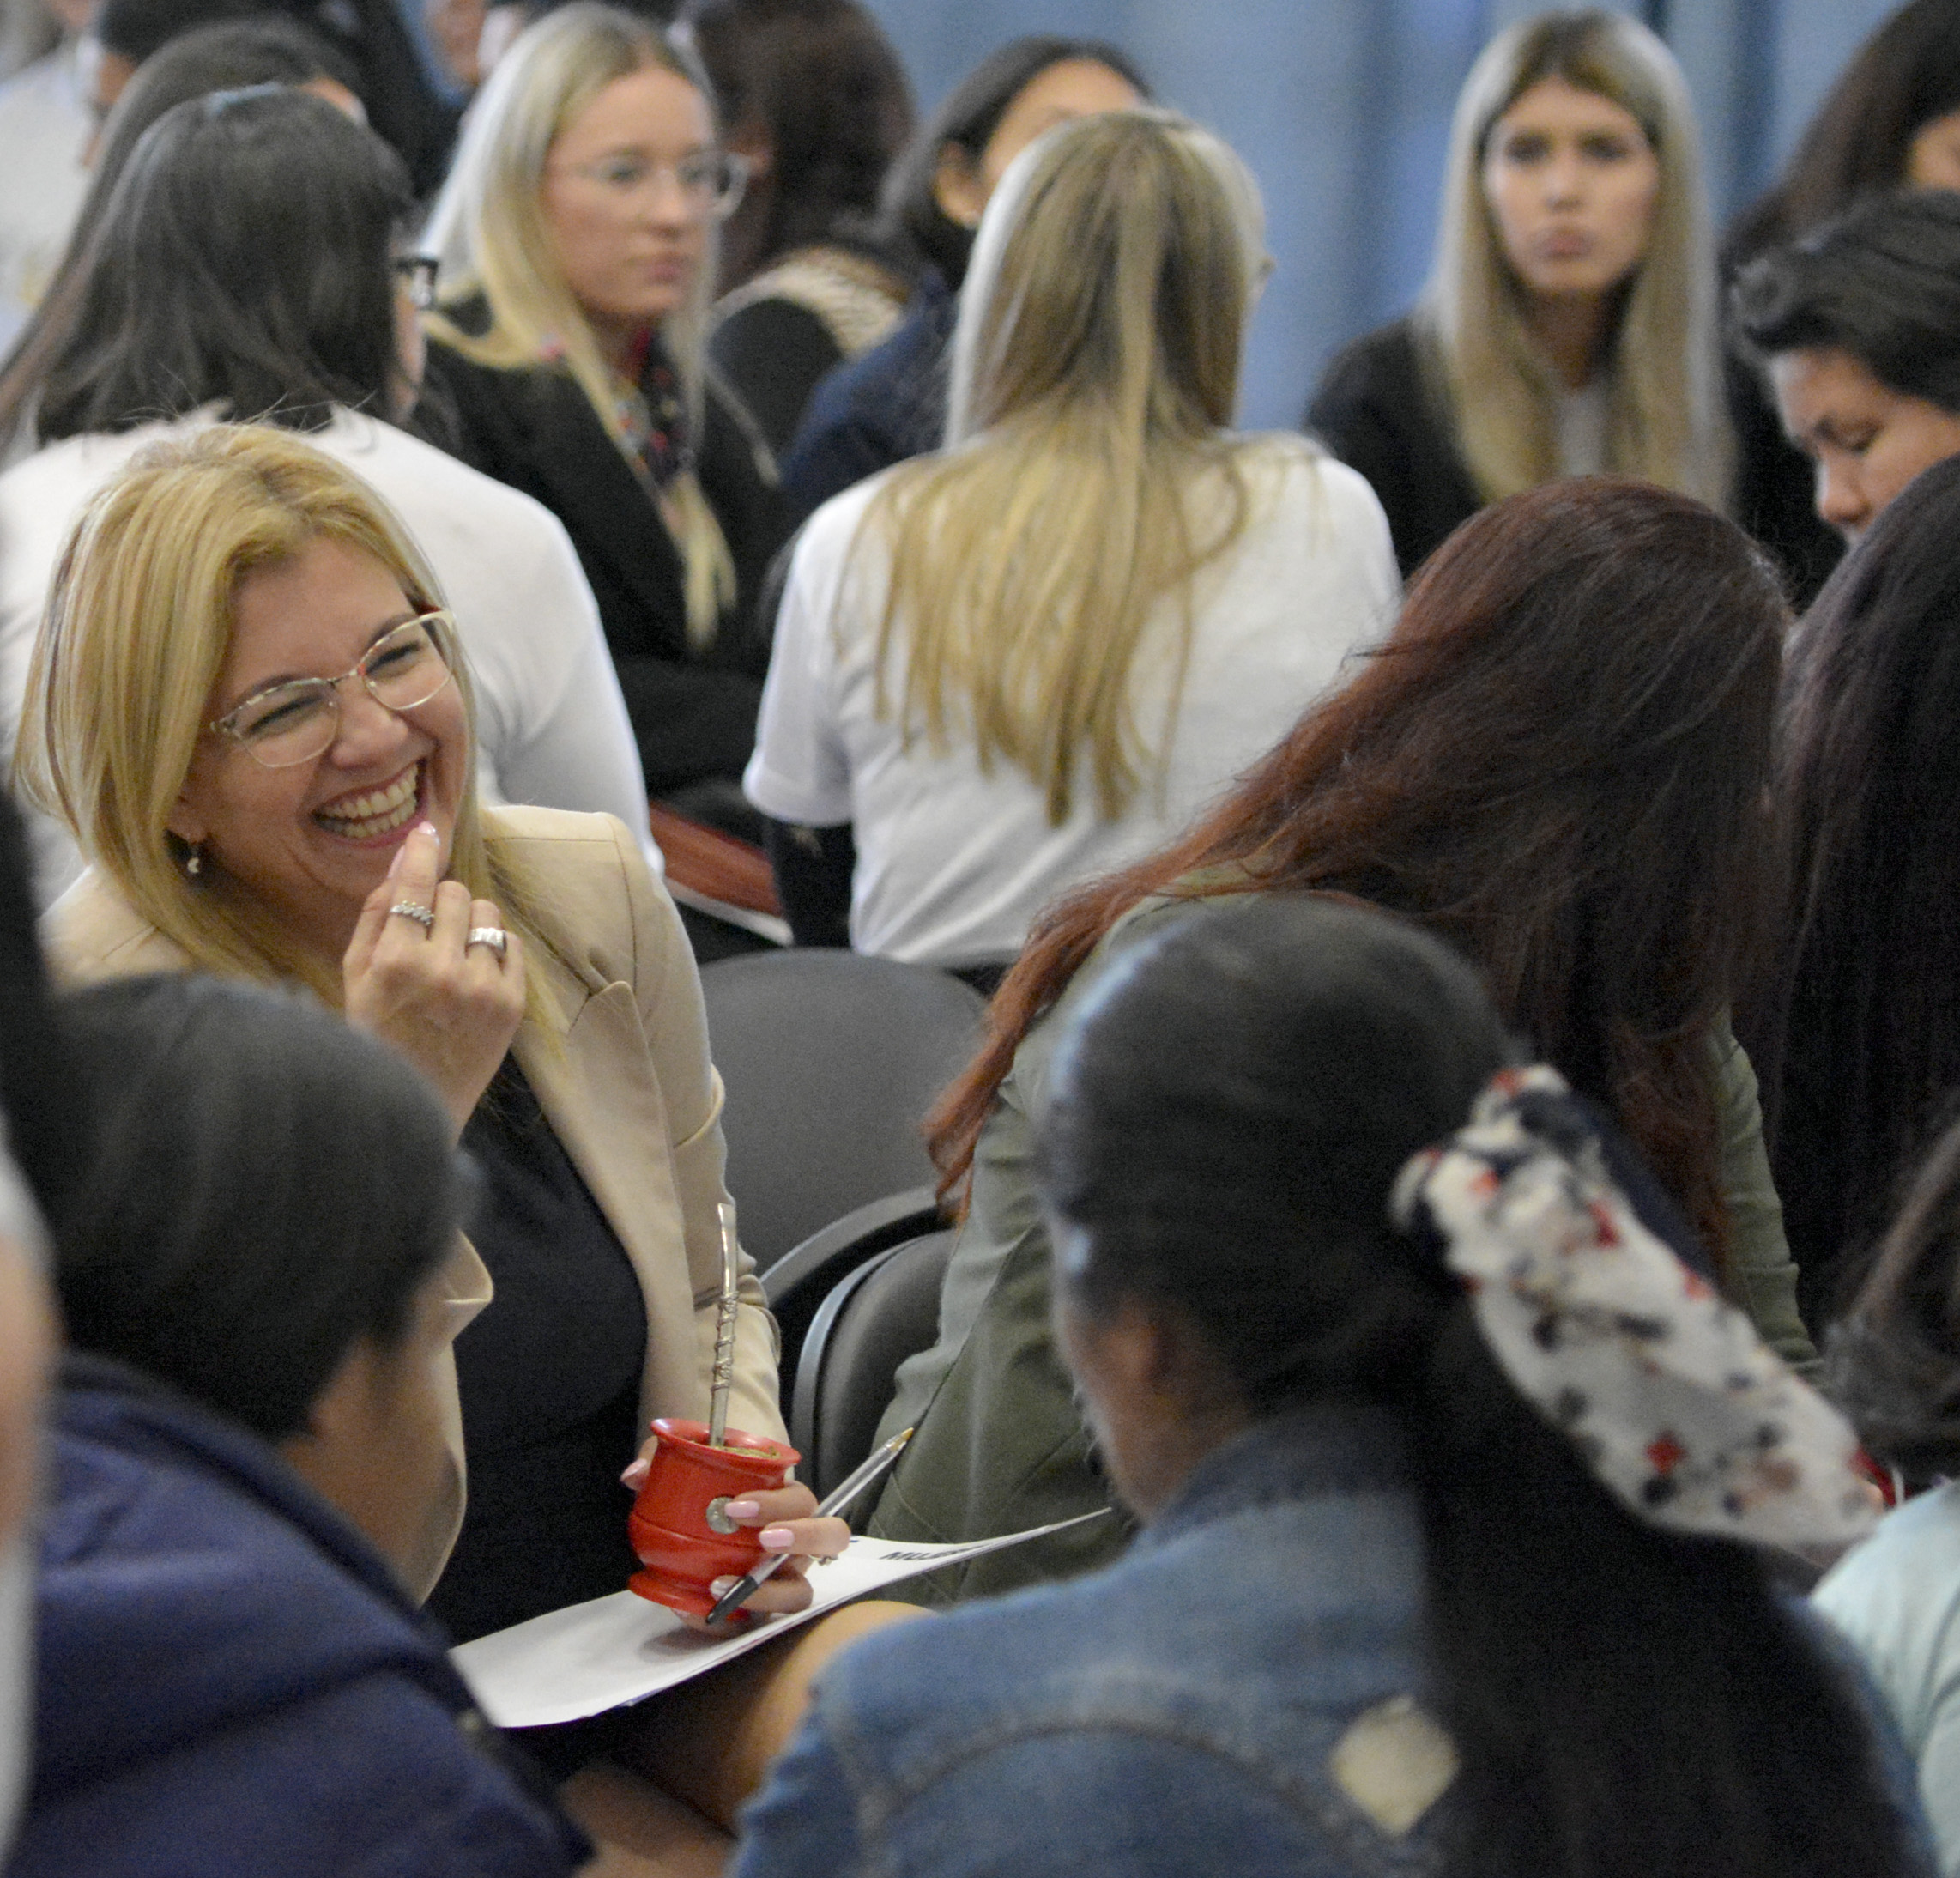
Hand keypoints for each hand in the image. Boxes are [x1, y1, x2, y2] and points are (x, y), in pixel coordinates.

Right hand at [343, 822, 524, 1137]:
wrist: (417, 1103)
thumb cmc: (376, 1035)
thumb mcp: (355, 976)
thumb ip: (375, 915)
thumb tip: (402, 859)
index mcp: (395, 962)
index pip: (415, 885)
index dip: (421, 852)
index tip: (426, 831)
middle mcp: (443, 970)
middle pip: (456, 893)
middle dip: (441, 904)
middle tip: (428, 933)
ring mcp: (483, 988)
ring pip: (487, 914)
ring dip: (469, 925)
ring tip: (452, 956)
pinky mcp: (513, 1004)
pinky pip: (511, 944)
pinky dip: (493, 949)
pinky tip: (473, 973)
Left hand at [621, 1452, 850, 1627]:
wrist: (703, 1529)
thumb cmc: (708, 1493)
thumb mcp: (682, 1469)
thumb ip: (661, 1461)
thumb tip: (635, 1475)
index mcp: (786, 1503)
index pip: (802, 1499)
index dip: (778, 1505)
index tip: (736, 1508)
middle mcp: (796, 1542)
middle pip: (830, 1538)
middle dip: (802, 1537)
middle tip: (763, 1540)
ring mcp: (785, 1579)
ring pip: (802, 1592)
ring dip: (769, 1592)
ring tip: (722, 1586)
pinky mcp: (763, 1611)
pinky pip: (759, 1625)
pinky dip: (731, 1621)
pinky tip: (699, 1612)